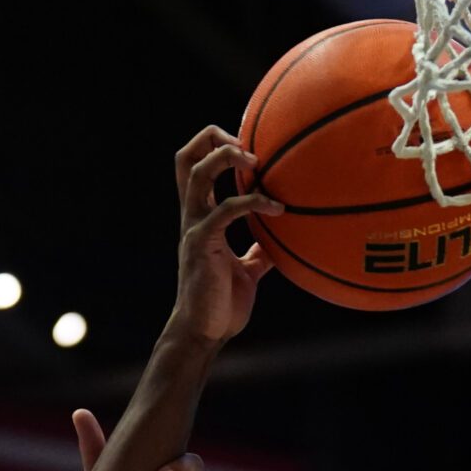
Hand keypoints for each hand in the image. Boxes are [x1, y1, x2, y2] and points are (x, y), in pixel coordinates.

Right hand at [171, 126, 278, 344]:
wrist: (205, 333)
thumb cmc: (223, 305)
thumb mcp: (247, 270)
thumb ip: (260, 250)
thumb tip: (284, 241)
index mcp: (200, 217)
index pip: (194, 166)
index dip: (214, 146)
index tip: (247, 148)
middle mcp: (192, 215)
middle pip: (185, 157)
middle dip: (211, 138)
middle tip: (245, 144)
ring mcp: (194, 227)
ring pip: (197, 172)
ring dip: (226, 157)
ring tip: (256, 161)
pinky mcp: (202, 243)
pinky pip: (227, 209)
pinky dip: (253, 201)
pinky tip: (277, 208)